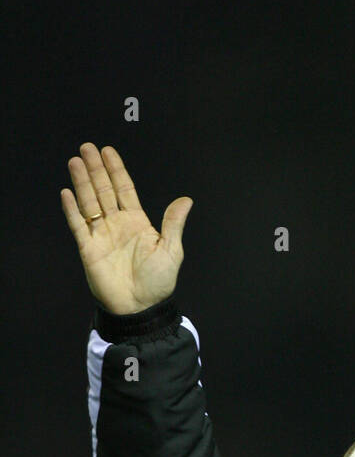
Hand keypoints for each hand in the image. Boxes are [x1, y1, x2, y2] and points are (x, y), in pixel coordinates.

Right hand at [61, 144, 192, 314]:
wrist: (140, 308)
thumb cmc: (158, 283)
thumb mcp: (171, 251)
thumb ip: (173, 224)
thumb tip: (186, 200)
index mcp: (137, 222)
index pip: (124, 190)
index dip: (116, 170)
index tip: (107, 151)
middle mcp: (117, 225)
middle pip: (104, 190)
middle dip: (96, 169)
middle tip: (87, 147)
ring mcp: (101, 236)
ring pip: (89, 203)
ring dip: (82, 182)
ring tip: (76, 161)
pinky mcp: (88, 249)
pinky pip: (78, 225)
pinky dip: (72, 210)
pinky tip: (67, 193)